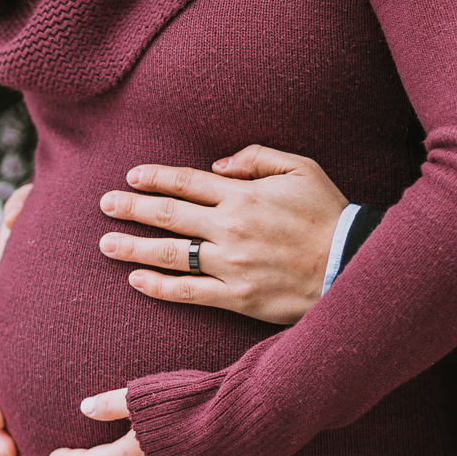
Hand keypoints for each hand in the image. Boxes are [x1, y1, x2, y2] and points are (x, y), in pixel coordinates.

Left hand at [97, 145, 346, 324]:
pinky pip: (189, 292)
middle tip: (105, 205)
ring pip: (170, 253)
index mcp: (243, 195)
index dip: (154, 178)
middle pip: (168, 215)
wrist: (351, 264)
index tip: (131, 177)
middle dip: (131, 209)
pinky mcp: (237, 297)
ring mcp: (231, 264)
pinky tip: (137, 279)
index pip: (186, 183)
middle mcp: (230, 228)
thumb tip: (216, 167)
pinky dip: (159, 286)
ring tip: (106, 244)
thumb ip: (256, 158)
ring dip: (133, 247)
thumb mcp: (301, 168)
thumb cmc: (327, 213)